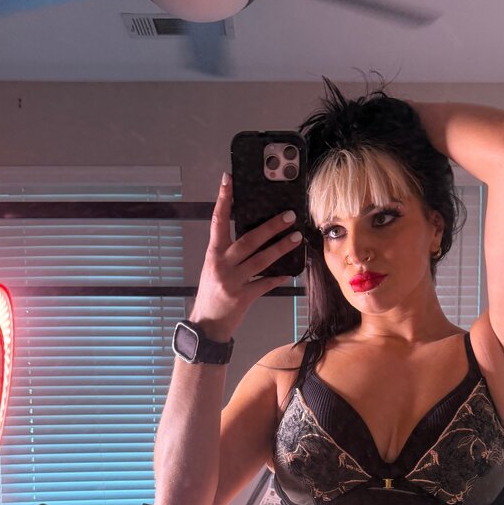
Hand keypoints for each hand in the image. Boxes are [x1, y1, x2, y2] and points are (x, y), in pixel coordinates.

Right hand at [189, 173, 302, 340]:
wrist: (207, 324)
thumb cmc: (212, 294)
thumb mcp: (214, 268)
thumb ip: (228, 253)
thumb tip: (255, 236)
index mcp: (213, 254)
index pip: (217, 221)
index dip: (222, 199)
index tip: (228, 180)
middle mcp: (221, 265)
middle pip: (249, 240)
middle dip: (271, 227)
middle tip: (289, 215)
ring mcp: (232, 282)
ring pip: (261, 260)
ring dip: (281, 248)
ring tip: (297, 237)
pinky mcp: (242, 297)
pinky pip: (265, 284)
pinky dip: (278, 277)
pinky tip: (289, 272)